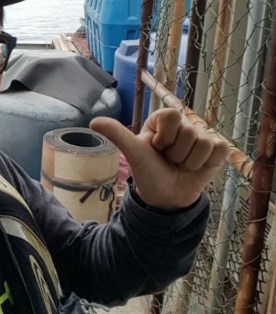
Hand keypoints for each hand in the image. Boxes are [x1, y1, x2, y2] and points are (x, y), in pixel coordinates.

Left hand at [89, 108, 228, 209]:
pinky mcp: (216, 150)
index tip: (157, 148)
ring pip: (204, 143)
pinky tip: (196, 168)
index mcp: (164, 120)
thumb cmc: (148, 172)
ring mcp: (202, 137)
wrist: (165, 197)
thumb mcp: (133, 153)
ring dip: (190, 162)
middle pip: (189, 131)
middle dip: (176, 153)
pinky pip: (219, 149)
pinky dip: (207, 163)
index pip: (172, 116)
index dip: (165, 137)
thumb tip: (93, 122)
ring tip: (181, 166)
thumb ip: (117, 135)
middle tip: (169, 161)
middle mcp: (184, 125)